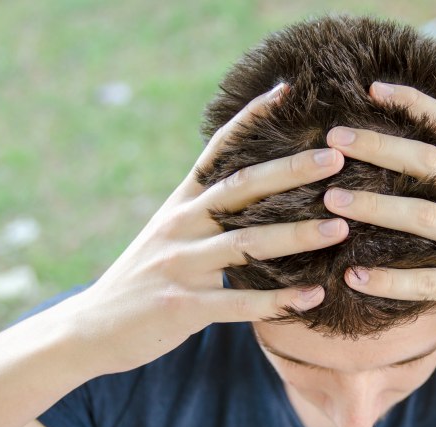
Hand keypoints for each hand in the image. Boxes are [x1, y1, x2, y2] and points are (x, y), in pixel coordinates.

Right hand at [75, 84, 347, 373]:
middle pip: (240, 189)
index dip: (249, 119)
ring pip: (245, 244)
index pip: (217, 151)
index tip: (285, 92)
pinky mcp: (182, 307)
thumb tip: (257, 187)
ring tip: (340, 228)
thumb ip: (208, 210)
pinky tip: (313, 296)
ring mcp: (180, 266)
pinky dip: (277, 302)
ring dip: (296, 235)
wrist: (96, 325)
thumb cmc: (149, 275)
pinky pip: (238, 304)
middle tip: (336, 157)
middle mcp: (180, 225)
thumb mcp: (173, 232)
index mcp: (181, 203)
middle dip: (290, 171)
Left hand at [323, 82, 435, 356]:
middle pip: (430, 163)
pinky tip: (354, 277)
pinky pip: (426, 282)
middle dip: (378, 147)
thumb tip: (413, 157)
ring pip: (424, 217)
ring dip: (374, 207)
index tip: (373, 89)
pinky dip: (387, 280)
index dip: (414, 103)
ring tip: (331, 202)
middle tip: (333, 140)